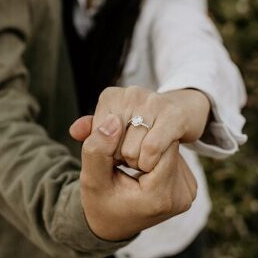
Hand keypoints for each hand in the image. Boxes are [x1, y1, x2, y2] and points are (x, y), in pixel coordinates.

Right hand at [70, 114, 197, 241]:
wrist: (111, 225)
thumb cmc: (99, 202)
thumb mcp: (90, 178)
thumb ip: (97, 150)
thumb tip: (112, 120)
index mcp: (159, 196)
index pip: (158, 145)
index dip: (137, 138)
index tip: (118, 150)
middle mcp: (181, 196)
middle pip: (168, 146)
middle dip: (143, 143)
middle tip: (121, 157)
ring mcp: (188, 193)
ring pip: (171, 149)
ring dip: (149, 148)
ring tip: (129, 163)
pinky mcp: (190, 188)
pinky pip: (174, 157)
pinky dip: (157, 156)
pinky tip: (141, 167)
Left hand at [87, 86, 209, 172]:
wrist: (184, 111)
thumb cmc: (143, 123)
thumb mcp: (116, 126)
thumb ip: (93, 129)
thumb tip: (74, 131)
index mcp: (110, 96)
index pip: (96, 137)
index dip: (106, 151)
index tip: (118, 150)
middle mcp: (129, 94)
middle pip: (112, 145)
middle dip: (121, 158)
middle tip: (133, 155)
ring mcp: (152, 102)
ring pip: (131, 151)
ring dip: (137, 163)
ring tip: (144, 157)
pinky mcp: (172, 115)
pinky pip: (151, 148)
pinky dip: (149, 162)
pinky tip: (153, 162)